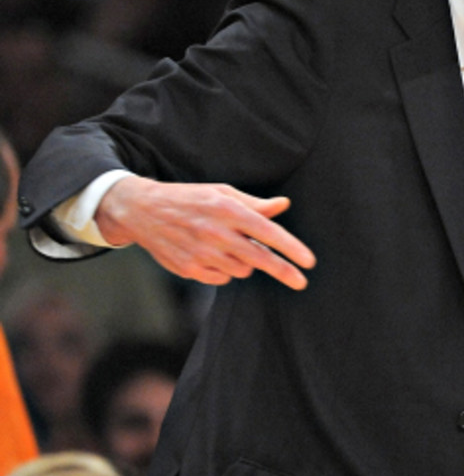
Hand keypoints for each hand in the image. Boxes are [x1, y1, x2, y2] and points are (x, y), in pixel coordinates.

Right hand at [96, 175, 315, 288]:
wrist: (143, 211)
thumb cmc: (189, 198)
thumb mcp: (221, 192)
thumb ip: (254, 204)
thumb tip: (283, 205)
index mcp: (227, 210)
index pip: (267, 232)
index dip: (291, 248)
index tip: (309, 261)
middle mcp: (215, 233)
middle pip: (259, 259)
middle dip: (284, 271)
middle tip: (301, 282)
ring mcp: (201, 253)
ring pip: (242, 270)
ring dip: (246, 263)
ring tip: (231, 246)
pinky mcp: (189, 269)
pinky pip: (222, 278)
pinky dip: (226, 271)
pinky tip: (214, 256)